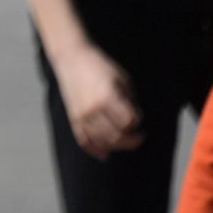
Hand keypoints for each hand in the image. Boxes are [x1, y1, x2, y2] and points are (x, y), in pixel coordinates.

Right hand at [52, 44, 143, 158]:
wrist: (72, 57)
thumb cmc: (99, 66)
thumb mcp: (122, 79)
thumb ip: (129, 101)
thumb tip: (134, 121)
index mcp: (108, 97)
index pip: (129, 122)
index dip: (137, 122)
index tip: (137, 117)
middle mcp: (93, 108)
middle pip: (116, 137)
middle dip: (131, 140)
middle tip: (139, 137)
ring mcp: (81, 114)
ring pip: (101, 142)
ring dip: (116, 146)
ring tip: (124, 142)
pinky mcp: (73, 117)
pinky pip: (83, 140)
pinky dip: (94, 150)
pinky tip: (104, 155)